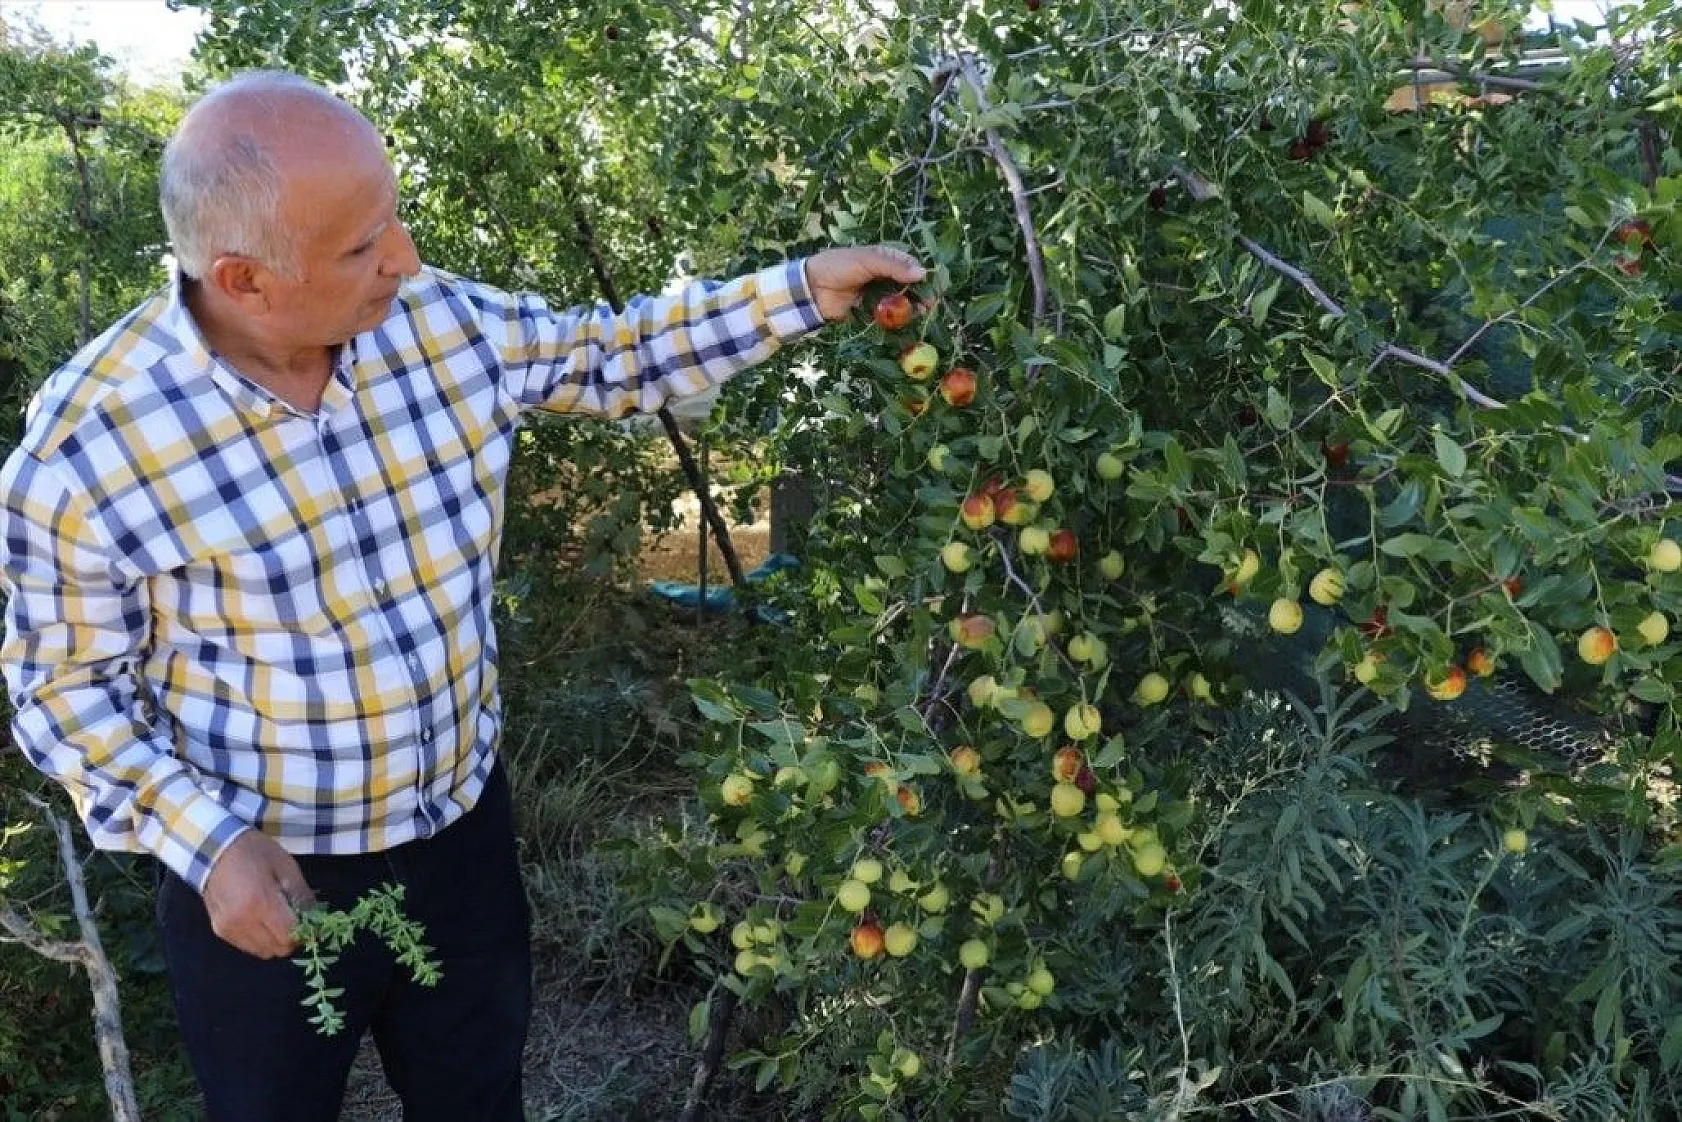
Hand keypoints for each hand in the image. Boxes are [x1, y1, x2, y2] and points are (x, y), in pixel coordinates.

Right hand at [201, 829, 316, 958]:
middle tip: (294, 918)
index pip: (289, 936)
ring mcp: (228, 928)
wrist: (215, 849)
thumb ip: (302, 896)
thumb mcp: (286, 867)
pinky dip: (260, 940)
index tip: (310, 921)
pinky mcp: (220, 931)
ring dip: (275, 940)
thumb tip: (316, 921)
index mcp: (260, 902)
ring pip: (263, 952)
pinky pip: (248, 947)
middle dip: (291, 938)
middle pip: (277, 949)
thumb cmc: (255, 853)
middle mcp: (241, 921)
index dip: (304, 932)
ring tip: (276, 918)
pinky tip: (261, 920)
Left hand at [805, 246, 926, 321]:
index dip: (922, 276)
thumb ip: (893, 266)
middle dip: (919, 294)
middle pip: (907, 286)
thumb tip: (922, 273)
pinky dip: (895, 319)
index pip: (909, 266)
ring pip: (899, 302)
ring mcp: (875, 295)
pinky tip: (904, 322)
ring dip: (909, 308)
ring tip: (920, 313)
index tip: (933, 286)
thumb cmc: (838, 266)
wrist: (812, 288)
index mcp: (883, 259)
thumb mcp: (867, 260)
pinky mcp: (869, 312)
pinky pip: (886, 316)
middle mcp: (882, 276)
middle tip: (930, 304)